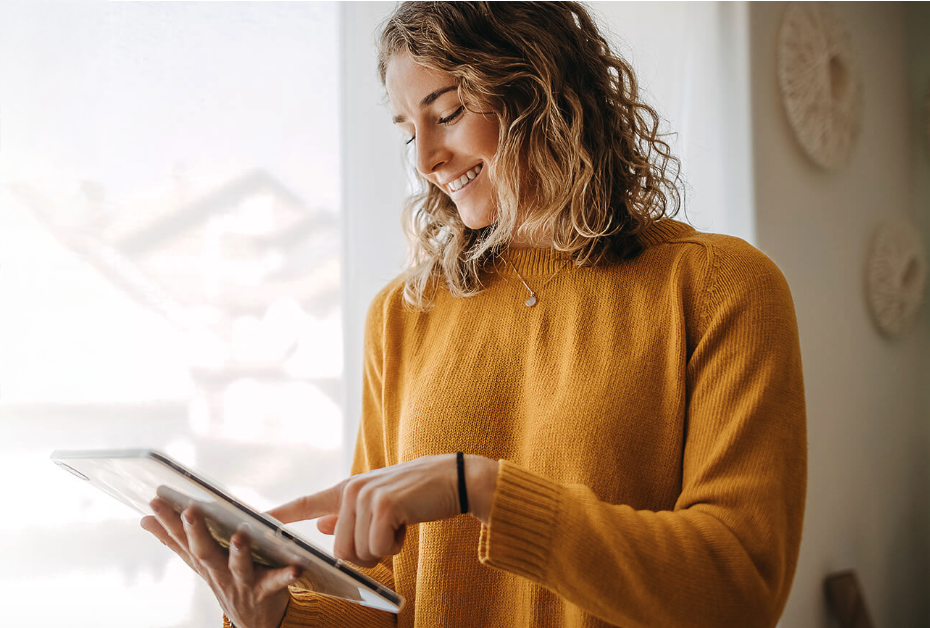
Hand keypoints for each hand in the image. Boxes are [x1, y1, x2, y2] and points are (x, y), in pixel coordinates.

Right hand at [141, 499, 299, 627]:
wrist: (255, 621)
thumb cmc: (226, 581)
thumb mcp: (199, 563)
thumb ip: (175, 541)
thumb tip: (145, 520)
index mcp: (204, 561)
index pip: (181, 538)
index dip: (167, 521)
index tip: (155, 500)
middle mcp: (219, 572)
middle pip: (205, 551)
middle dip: (196, 531)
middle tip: (190, 510)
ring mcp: (242, 583)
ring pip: (239, 567)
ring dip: (239, 551)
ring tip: (241, 534)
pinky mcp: (266, 591)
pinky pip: (277, 582)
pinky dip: (286, 575)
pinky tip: (297, 567)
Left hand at [268, 454, 498, 567]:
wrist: (454, 479)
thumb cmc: (418, 494)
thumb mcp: (380, 502)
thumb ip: (349, 515)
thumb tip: (325, 528)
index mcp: (347, 490)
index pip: (306, 503)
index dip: (280, 514)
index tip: (253, 520)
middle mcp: (351, 491)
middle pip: (340, 551)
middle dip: (366, 555)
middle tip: (387, 536)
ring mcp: (366, 496)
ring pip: (358, 553)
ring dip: (382, 551)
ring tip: (398, 526)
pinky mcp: (384, 505)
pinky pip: (378, 549)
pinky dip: (395, 546)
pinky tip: (407, 524)